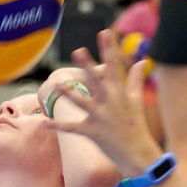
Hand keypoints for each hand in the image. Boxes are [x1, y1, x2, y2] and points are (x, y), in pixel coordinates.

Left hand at [41, 30, 162, 176]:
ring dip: (69, 94)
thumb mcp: (137, 101)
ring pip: (82, 103)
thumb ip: (136, 80)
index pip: (114, 67)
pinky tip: (44, 122)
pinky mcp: (93, 132)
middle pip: (97, 81)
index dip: (109, 49)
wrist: (139, 154)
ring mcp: (101, 118)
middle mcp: (111, 103)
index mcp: (120, 93)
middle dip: (88, 66)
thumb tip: (142, 61)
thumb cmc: (136, 126)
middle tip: (78, 50)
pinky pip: (72, 128)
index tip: (104, 32)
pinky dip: (58, 126)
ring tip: (56, 84)